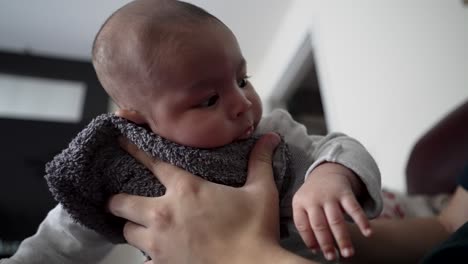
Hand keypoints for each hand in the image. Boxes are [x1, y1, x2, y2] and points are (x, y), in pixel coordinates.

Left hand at [108, 133, 289, 263]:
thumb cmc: (256, 231)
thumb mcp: (261, 192)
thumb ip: (260, 162)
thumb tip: (269, 138)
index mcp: (186, 190)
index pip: (152, 162)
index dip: (134, 149)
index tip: (121, 142)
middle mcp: (165, 214)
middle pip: (123, 203)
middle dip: (118, 201)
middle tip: (121, 200)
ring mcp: (160, 243)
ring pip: (128, 232)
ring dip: (131, 227)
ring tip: (137, 226)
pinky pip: (141, 261)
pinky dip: (144, 256)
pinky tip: (153, 254)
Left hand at [292, 162, 370, 260]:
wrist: (326, 172)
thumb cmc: (313, 196)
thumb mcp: (303, 205)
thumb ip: (306, 225)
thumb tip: (315, 250)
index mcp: (300, 203)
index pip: (302, 225)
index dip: (309, 239)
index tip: (318, 252)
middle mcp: (313, 199)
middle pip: (319, 224)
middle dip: (326, 243)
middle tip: (332, 258)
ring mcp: (329, 195)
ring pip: (336, 220)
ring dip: (343, 238)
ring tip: (348, 253)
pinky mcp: (344, 192)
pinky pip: (354, 208)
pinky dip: (361, 221)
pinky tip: (368, 233)